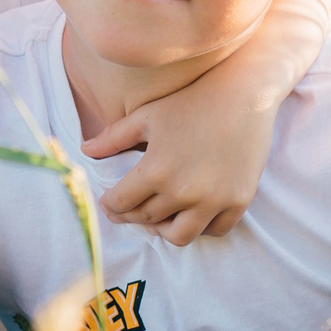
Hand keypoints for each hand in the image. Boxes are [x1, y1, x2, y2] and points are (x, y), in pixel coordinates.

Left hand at [83, 108, 263, 245]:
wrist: (245, 94)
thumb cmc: (190, 101)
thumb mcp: (146, 115)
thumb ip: (113, 138)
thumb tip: (85, 151)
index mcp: (156, 170)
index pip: (121, 203)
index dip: (110, 205)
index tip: (109, 203)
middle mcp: (184, 191)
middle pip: (146, 219)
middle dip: (131, 215)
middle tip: (128, 210)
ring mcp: (214, 199)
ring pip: (179, 236)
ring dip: (164, 230)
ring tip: (160, 218)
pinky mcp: (239, 201)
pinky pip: (215, 231)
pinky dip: (201, 226)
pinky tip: (192, 213)